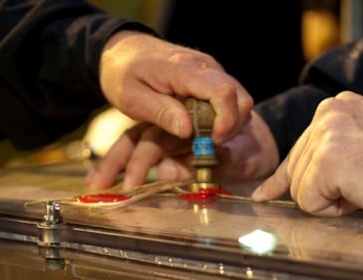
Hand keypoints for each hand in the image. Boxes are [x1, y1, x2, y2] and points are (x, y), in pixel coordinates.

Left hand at [87, 30, 253, 188]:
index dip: (225, 122)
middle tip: (207, 146)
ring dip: (227, 126)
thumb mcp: (131, 98)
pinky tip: (202, 132)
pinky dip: (222, 120)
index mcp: (186, 70)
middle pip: (240, 99)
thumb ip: (161, 112)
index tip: (211, 142)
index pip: (223, 92)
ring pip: (239, 102)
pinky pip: (228, 102)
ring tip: (203, 141)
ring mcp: (210, 72)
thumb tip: (188, 130)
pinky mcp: (209, 81)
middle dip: (230, 128)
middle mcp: (206, 67)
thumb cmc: (123, 74)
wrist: (122, 51)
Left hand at [252, 91, 362, 217]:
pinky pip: (309, 202)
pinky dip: (332, 209)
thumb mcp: (355, 153)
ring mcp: (328, 135)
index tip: (265, 193)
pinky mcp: (330, 160)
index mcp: (335, 109)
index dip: (284, 178)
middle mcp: (328, 114)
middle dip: (319, 190)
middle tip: (360, 183)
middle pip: (294, 172)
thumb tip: (267, 190)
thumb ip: (315, 162)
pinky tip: (360, 193)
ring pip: (300, 190)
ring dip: (330, 200)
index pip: (297, 151)